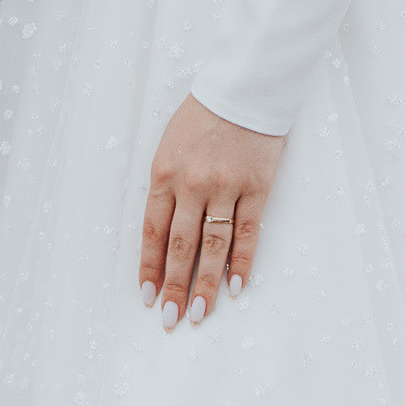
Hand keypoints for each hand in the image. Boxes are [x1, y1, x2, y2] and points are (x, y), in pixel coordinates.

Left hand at [142, 96, 283, 326]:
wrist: (244, 87)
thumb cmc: (203, 116)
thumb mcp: (170, 147)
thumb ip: (166, 188)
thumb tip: (164, 238)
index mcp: (164, 174)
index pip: (152, 232)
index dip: (149, 268)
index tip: (147, 296)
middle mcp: (192, 184)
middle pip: (180, 246)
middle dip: (174, 286)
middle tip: (170, 318)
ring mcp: (226, 187)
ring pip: (213, 245)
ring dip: (206, 283)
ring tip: (200, 312)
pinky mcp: (257, 187)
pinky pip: (248, 232)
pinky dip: (242, 261)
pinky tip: (236, 286)